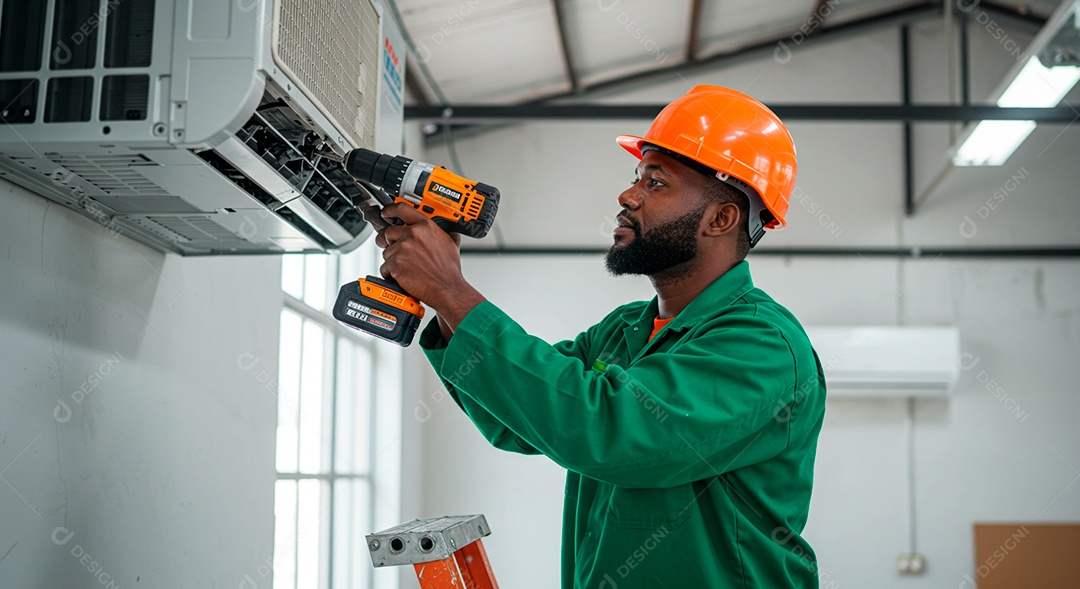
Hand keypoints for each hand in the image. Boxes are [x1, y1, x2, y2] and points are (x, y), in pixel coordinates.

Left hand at [378, 204, 484, 326]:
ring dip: (392, 260)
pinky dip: (391, 273)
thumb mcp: (452, 245)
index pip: (401, 209)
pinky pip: (385, 266)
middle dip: (389, 241)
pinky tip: (402, 275)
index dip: (390, 210)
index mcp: (425, 226)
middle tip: (396, 249)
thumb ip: (446, 234)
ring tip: (406, 267)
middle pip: (388, 232)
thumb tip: (449, 231)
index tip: (386, 213)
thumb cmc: (448, 270)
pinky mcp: (395, 263)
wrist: (447, 288)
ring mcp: (402, 249)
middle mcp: (413, 234)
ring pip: (386, 251)